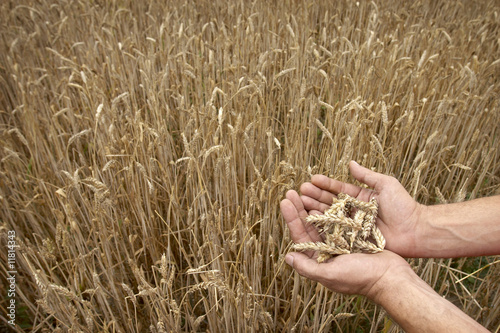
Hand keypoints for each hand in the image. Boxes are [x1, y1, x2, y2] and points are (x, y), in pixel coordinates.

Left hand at [280, 189, 410, 297]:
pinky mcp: (354, 236)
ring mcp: (341, 243)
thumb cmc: (361, 278)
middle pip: (309, 226)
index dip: (292, 219)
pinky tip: (325, 197)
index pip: (300, 237)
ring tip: (306, 190)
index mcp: (319, 261)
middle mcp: (327, 251)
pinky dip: (332, 208)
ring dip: (313, 205)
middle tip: (291, 191)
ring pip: (322, 220)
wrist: (391, 277)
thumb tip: (287, 257)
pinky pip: (339, 219)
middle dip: (299, 208)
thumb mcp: (331, 274)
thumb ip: (308, 267)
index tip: (285, 201)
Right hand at [299, 161, 424, 256]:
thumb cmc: (404, 206)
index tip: (311, 179)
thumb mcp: (386, 184)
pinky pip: (336, 232)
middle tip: (300, 192)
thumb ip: (367, 176)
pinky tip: (310, 221)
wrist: (416, 231)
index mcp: (360, 197)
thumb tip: (350, 164)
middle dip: (314, 196)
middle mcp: (354, 211)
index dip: (324, 184)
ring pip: (329, 217)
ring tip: (301, 204)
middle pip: (330, 203)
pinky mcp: (354, 239)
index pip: (338, 189)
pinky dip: (323, 227)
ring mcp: (352, 226)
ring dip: (315, 210)